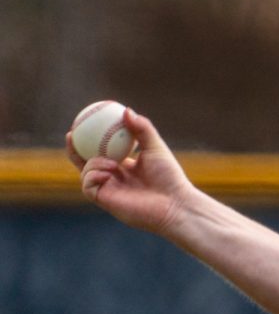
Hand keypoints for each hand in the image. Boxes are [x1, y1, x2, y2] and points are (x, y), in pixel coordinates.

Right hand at [65, 108, 196, 233]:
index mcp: (124, 166)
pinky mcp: (105, 201)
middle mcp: (114, 178)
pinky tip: (107, 173)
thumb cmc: (169, 177)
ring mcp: (108, 189)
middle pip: (86, 162)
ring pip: (85, 172)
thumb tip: (126, 110)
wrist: (173, 204)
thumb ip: (142, 129)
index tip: (83, 122)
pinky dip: (92, 176)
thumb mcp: (155, 147)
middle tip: (70, 134)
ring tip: (112, 164)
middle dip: (74, 149)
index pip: (102, 151)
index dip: (90, 139)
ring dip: (93, 163)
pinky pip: (88, 186)